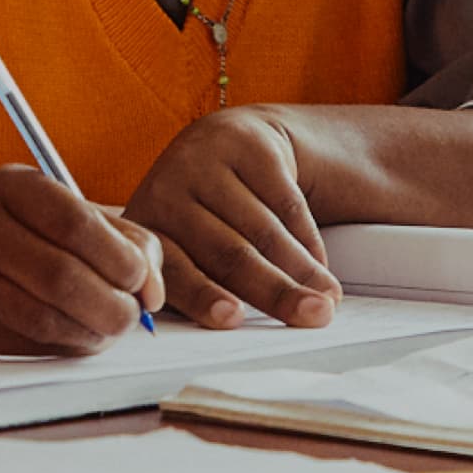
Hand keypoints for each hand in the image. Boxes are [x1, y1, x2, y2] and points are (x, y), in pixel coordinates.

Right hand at [0, 166, 161, 354]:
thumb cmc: (7, 234)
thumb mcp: (54, 211)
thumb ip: (115, 236)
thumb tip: (153, 287)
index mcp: (10, 187)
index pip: (75, 223)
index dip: (121, 258)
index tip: (144, 280)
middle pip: (62, 276)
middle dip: (112, 304)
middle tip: (133, 315)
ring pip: (45, 318)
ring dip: (92, 332)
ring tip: (110, 328)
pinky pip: (27, 345)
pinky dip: (66, 347)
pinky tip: (79, 338)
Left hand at [124, 109, 342, 327]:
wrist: (226, 140)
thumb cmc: (202, 215)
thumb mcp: (183, 245)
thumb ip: (190, 286)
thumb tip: (225, 332)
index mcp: (145, 227)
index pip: (175, 269)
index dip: (202, 295)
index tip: (234, 318)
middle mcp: (167, 189)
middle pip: (228, 252)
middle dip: (275, 290)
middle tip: (311, 315)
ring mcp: (206, 162)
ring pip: (263, 229)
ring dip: (301, 271)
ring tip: (327, 300)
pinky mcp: (246, 143)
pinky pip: (284, 201)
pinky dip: (308, 240)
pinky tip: (320, 267)